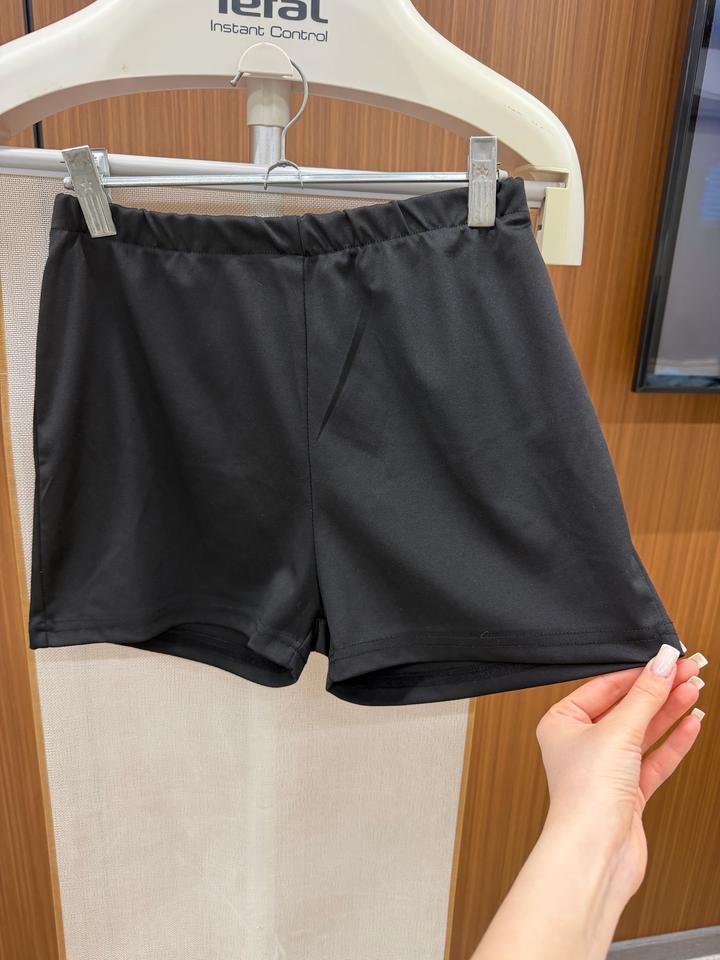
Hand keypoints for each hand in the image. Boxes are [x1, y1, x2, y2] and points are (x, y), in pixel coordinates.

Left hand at [536, 643, 706, 905]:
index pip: (605, 686)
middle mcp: (580, 744)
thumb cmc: (585, 796)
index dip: (639, 671)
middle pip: (626, 707)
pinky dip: (673, 741)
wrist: (595, 854)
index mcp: (562, 723)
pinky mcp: (627, 793)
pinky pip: (653, 759)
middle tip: (689, 670)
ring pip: (643, 731)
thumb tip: (662, 663)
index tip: (667, 657)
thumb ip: (645, 696)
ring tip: (694, 689)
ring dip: (669, 711)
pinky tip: (691, 724)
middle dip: (658, 689)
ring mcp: (605, 769)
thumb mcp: (618, 732)